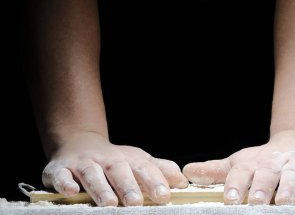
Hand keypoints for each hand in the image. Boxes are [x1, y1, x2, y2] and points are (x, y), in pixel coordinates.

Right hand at [42, 131, 187, 205]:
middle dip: (128, 186)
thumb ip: (159, 170)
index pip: (144, 168)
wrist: (78, 144)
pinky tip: (71, 191)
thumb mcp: (137, 161)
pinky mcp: (60, 169)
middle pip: (119, 170)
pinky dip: (65, 183)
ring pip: (92, 174)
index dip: (155, 181)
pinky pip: (61, 175)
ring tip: (109, 203)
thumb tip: (182, 181)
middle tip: (136, 203)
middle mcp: (107, 160)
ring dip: (100, 188)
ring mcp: (84, 164)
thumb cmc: (114, 161)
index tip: (165, 196)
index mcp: (129, 159)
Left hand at [183, 130, 294, 204]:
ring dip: (288, 187)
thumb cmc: (264, 159)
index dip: (235, 185)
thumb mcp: (239, 163)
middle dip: (261, 188)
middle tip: (255, 203)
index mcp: (252, 163)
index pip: (241, 173)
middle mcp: (273, 162)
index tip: (230, 200)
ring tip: (283, 202)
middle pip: (266, 174)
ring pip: (292, 175)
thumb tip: (187, 173)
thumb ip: (215, 171)